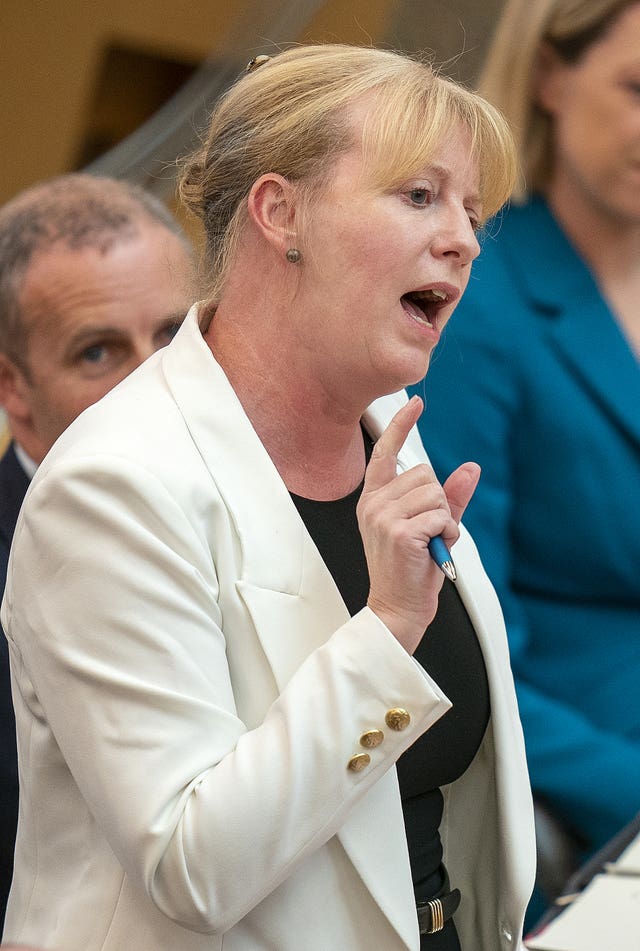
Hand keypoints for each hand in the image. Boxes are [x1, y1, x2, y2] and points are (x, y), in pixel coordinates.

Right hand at [357, 396, 479, 653]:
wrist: (398, 607)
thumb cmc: (411, 570)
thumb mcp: (430, 527)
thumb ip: (449, 497)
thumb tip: (471, 467)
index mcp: (374, 499)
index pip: (385, 453)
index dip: (401, 426)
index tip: (416, 403)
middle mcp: (373, 504)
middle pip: (426, 474)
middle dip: (439, 501)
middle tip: (430, 532)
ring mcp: (382, 516)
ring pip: (435, 494)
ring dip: (445, 519)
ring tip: (431, 542)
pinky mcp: (398, 531)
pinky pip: (440, 515)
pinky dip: (446, 532)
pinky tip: (435, 549)